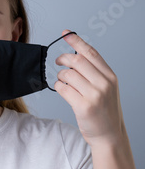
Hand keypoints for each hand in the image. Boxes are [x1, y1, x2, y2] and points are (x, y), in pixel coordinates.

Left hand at [54, 30, 123, 146]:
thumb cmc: (104, 110)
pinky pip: (63, 89)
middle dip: (63, 59)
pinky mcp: (83, 106)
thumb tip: (73, 54)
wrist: (109, 135)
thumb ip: (94, 72)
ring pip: (67, 74)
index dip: (76, 41)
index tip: (65, 33)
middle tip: (58, 62)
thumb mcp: (105, 88)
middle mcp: (104, 83)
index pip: (91, 52)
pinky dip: (58, 87)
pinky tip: (63, 91)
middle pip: (77, 60)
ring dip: (60, 76)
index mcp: (110, 76)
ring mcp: (94, 95)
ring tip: (63, 82)